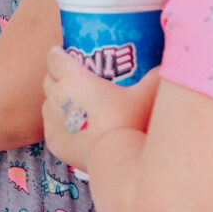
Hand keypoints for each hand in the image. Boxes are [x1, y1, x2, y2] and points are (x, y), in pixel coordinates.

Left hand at [42, 47, 158, 170]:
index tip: (65, 53)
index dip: (58, 53)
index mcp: (72, 78)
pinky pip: (51, 126)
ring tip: (76, 104)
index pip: (53, 57)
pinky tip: (76, 127)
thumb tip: (164, 67)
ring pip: (48, 103)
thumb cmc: (128, 121)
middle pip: (48, 78)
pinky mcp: (52, 140)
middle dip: (58, 76)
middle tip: (74, 79)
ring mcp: (51, 119)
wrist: (114, 158)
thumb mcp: (145, 94)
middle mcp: (56, 96)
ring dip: (58, 101)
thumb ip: (155, 77)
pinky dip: (59, 124)